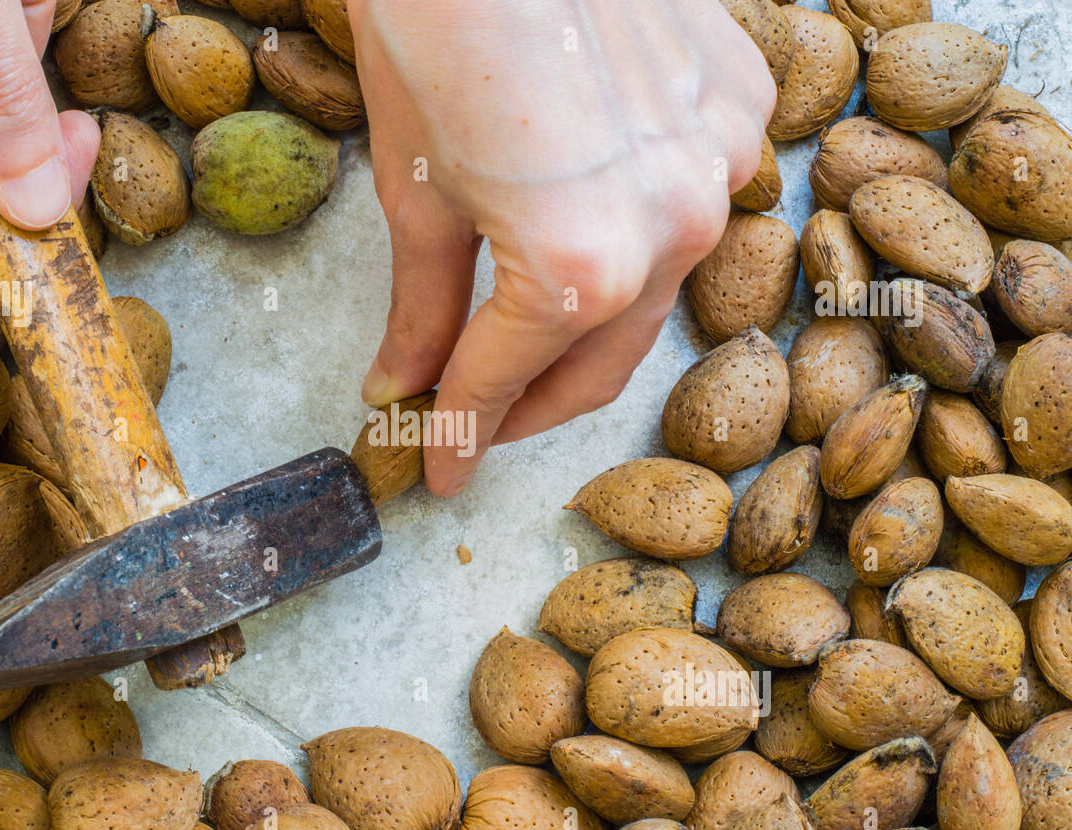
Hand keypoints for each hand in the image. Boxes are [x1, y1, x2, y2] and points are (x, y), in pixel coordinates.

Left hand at [347, 0, 774, 495]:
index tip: (438, 466)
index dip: (462, 430)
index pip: (505, 380)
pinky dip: (641, 235)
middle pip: (597, 363)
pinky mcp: (742, 106)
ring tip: (528, 344)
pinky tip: (598, 229)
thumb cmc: (435, 27)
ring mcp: (721, 164)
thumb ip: (425, 307)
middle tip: (476, 425)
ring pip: (655, 295)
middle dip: (528, 404)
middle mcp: (674, 230)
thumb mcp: (415, 189)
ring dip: (588, 332)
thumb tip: (407, 388)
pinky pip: (692, 204)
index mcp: (579, 265)